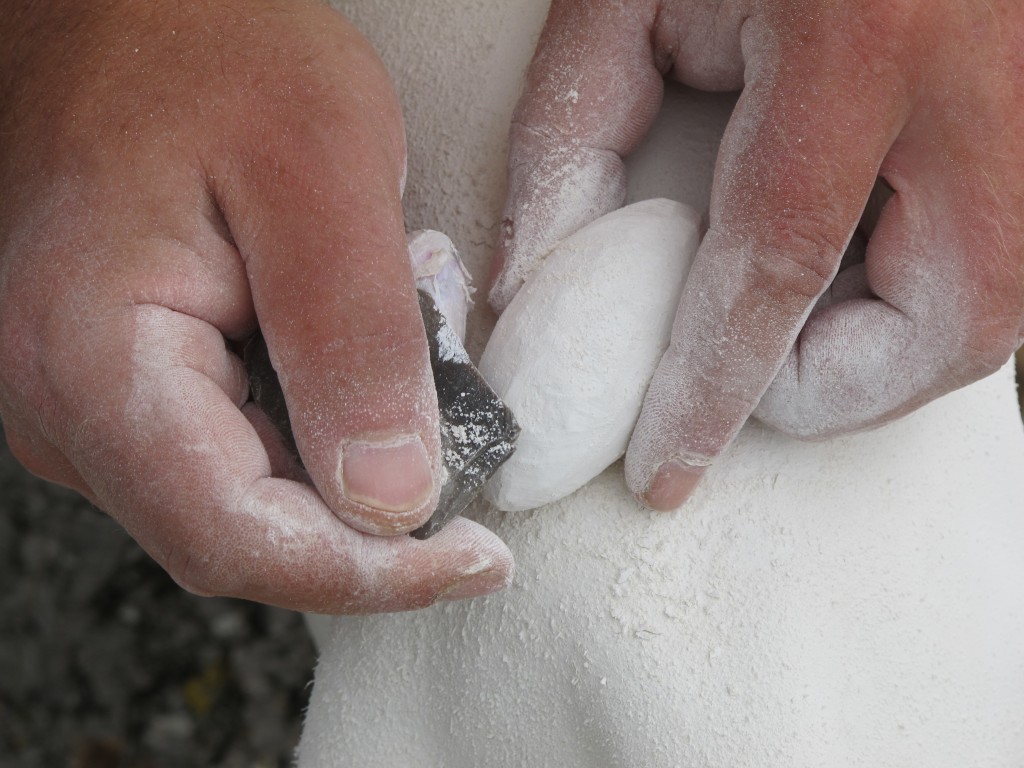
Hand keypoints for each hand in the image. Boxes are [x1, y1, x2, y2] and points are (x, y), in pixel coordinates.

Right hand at [0, 0, 511, 611]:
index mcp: (95, 361)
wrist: (124, 6)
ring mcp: (89, 402)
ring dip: (344, 478)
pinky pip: (230, 454)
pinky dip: (313, 438)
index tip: (474, 560)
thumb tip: (391, 498)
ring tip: (410, 386)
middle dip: (368, 531)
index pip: (240, 541)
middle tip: (465, 463)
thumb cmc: (205, 48)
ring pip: (240, 506)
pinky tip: (352, 369)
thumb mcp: (319, 173)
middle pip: (240, 540)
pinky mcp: (124, 386)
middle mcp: (67, 405)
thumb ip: (355, 342)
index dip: (372, 576)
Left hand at [491, 0, 1023, 509]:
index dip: (715, 392)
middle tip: (762, 381)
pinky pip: (1013, 247)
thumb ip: (575, 138)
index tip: (668, 470)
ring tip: (807, 318)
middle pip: (956, 319)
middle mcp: (983, 74)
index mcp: (861, 38)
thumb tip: (538, 283)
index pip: (779, 268)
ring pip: (1005, 300)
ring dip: (895, 347)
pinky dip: (933, 291)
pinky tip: (861, 259)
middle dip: (845, 389)